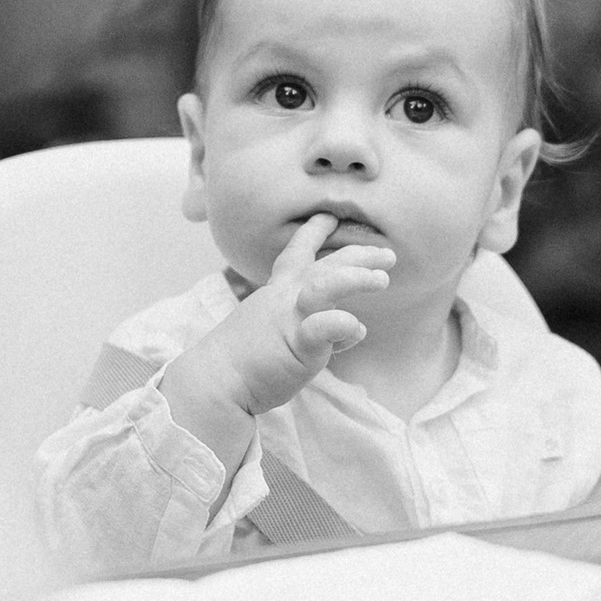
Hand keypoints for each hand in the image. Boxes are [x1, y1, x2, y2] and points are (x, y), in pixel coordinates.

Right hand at [161, 214, 392, 461]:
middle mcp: (285, 299)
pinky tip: (358, 331)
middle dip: (359, 254)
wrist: (213, 382)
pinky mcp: (298, 345)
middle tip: (388, 256)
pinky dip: (345, 325)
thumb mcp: (273, 330)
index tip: (330, 218)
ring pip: (328, 285)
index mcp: (276, 294)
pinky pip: (325, 327)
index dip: (314, 234)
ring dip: (358, 278)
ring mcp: (291, 319)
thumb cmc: (241, 361)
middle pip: (326, 265)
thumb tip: (344, 328)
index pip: (296, 255)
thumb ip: (307, 323)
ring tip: (383, 280)